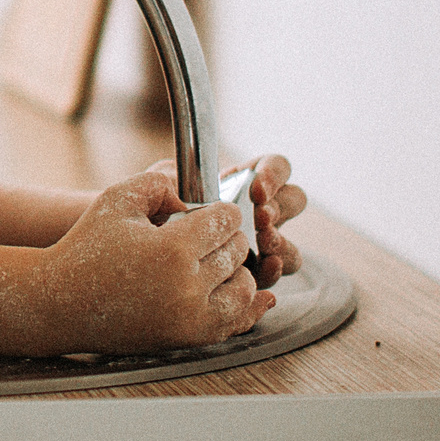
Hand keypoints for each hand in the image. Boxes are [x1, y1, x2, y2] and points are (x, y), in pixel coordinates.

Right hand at [35, 169, 271, 352]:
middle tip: (208, 235)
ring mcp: (190, 319)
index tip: (210, 211)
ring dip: (237, 270)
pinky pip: (235, 323)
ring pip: (244, 288)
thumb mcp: (117, 199)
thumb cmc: (86, 248)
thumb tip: (193, 197)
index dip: (219, 211)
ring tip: (219, 261)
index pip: (226, 221)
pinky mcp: (188, 339)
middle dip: (226, 238)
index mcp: (173, 249)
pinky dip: (245, 307)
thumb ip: (159, 183)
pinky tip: (250, 294)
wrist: (60, 303)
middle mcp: (188, 287)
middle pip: (237, 252)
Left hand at [140, 154, 308, 287]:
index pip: (275, 168)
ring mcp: (260, 244)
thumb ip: (168, 177)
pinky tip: (264, 265)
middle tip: (260, 216)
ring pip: (291, 240)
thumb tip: (177, 179)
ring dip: (281, 241)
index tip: (256, 187)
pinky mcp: (253, 273)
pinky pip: (275, 271)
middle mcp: (259, 211)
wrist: (146, 260)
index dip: (273, 174)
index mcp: (244, 182)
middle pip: (293, 201)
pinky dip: (273, 269)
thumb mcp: (158, 189)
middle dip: (281, 207)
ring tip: (263, 241)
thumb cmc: (156, 216)